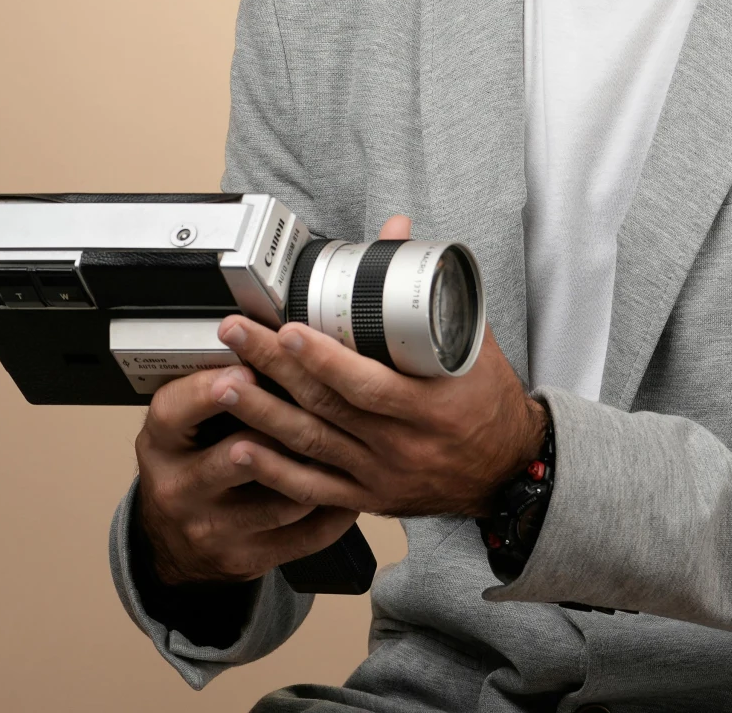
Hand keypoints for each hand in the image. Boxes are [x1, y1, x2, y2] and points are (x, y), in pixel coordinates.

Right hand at [132, 360, 360, 586]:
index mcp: (162, 444)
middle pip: (235, 456)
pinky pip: (302, 535)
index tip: (246, 366)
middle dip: (280, 428)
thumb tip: (269, 341)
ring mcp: (213, 529)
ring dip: (319, 470)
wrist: (176, 542)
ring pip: (280, 499)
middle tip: (316, 404)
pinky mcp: (246, 558)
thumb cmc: (191, 463)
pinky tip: (354, 491)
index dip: (214, 388)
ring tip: (353, 444)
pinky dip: (334, 513)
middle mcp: (181, 489)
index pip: (177, 410)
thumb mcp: (182, 425)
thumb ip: (214, 389)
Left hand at [203, 214, 547, 519]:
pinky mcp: (367, 497)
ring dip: (262, 414)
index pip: (368, 384)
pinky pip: (312, 489)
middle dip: (274, 367)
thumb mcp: (473, 345)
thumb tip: (398, 232)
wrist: (507, 471)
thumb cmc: (489, 404)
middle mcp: (401, 446)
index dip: (324, 359)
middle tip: (237, 334)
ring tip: (224, 382)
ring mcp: (380, 475)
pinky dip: (274, 471)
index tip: (289, 329)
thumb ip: (430, 289)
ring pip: (310, 445)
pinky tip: (241, 449)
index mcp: (430, 407)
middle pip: (326, 406)